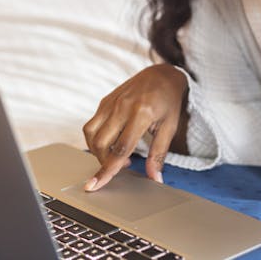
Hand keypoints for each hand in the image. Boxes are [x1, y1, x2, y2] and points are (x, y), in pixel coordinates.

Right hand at [82, 64, 187, 191]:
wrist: (161, 74)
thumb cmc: (168, 101)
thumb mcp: (170, 127)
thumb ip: (159, 154)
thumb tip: (154, 178)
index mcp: (141, 114)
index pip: (120, 149)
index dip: (107, 170)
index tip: (94, 185)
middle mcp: (122, 107)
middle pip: (102, 144)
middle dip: (105, 163)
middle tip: (123, 167)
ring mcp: (111, 103)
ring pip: (91, 134)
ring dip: (98, 152)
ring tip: (115, 155)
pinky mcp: (104, 101)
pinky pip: (91, 125)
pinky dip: (96, 139)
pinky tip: (111, 142)